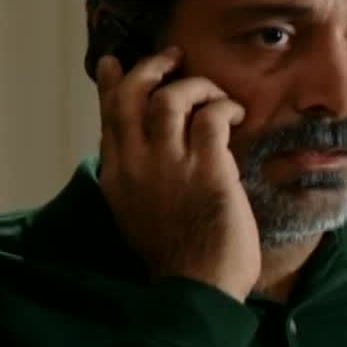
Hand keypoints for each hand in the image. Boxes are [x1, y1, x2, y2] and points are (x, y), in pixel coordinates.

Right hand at [95, 47, 260, 301]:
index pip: (110, 116)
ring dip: (195, 86)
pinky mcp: (207, 169)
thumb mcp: (138, 213)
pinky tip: (236, 114)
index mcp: (117, 176)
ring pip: (170, 98)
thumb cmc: (178, 255)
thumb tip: (141, 148)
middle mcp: (136, 165)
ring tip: (213, 93)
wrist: (197, 288)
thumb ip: (137, 177)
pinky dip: (224, 107)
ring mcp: (169, 166)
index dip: (114, 84)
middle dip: (152, 68)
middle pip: (133, 97)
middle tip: (174, 58)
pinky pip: (211, 117)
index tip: (117, 61)